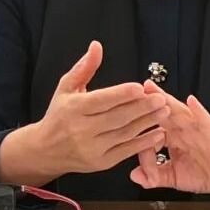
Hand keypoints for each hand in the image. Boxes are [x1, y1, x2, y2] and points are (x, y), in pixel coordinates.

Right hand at [19, 41, 168, 177]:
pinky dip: (144, 143)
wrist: (45, 151)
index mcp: (74, 108)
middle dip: (141, 108)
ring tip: (164, 111)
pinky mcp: (101, 163)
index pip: (101, 100)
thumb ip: (84, 67)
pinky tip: (158, 134)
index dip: (121, 94)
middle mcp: (82, 130)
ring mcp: (92, 149)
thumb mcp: (66, 87)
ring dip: (147, 123)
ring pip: (124, 134)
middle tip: (161, 98)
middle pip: (117, 118)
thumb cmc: (58, 115)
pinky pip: (126, 152)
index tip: (139, 87)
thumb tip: (97, 46)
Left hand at [129, 81, 209, 197]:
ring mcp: (198, 130)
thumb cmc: (206, 173)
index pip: (153, 131)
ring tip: (156, 91)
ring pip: (181, 112)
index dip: (143, 139)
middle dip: (151, 101)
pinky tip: (192, 102)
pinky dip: (199, 111)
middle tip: (137, 90)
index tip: (140, 154)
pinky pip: (206, 121)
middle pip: (165, 112)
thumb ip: (154, 176)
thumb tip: (135, 175)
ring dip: (169, 101)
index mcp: (174, 138)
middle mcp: (184, 131)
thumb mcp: (175, 178)